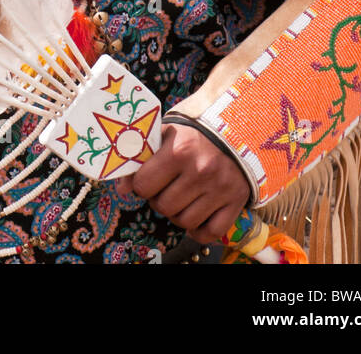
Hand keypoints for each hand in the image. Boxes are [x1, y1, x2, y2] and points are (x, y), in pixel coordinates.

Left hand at [116, 122, 249, 243]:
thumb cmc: (196, 132)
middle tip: (165, 189)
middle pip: (164, 206)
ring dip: (177, 214)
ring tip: (181, 199)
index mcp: (180, 150)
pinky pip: (210, 232)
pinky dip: (199, 231)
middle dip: (159, 200)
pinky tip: (196, 217)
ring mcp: (220, 188)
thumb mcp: (167, 134)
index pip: (144, 185)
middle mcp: (200, 170)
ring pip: (184, 221)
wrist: (238, 129)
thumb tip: (122, 189)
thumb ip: (142, 156)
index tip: (147, 180)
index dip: (142, 185)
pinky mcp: (236, 201)